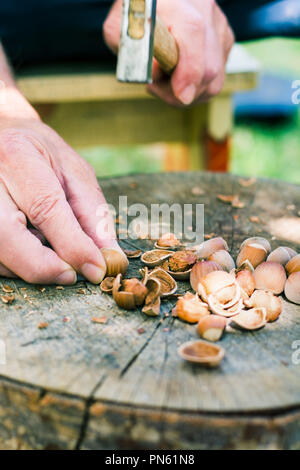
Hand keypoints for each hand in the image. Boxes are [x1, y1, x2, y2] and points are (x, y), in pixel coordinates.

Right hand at [0, 108, 120, 284]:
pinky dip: (16, 264)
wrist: (5, 137)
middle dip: (42, 265)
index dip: (72, 244)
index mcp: (17, 156)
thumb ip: (93, 214)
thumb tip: (109, 257)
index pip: (45, 208)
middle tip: (71, 275)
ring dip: (29, 267)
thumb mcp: (76, 174)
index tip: (95, 268)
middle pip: (7, 235)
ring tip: (54, 255)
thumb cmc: (44, 156)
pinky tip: (33, 249)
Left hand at [103, 0, 234, 105]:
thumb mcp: (118, 30)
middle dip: (181, 92)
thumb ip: (133, 51)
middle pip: (209, 67)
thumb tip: (157, 73)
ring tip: (164, 81)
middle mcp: (206, 12)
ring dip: (188, 93)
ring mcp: (219, 28)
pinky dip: (195, 88)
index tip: (180, 95)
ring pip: (215, 79)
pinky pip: (215, 79)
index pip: (193, 34)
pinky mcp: (224, 42)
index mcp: (179, 2)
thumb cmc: (133, 16)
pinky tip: (177, 77)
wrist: (149, 5)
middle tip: (154, 87)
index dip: (190, 71)